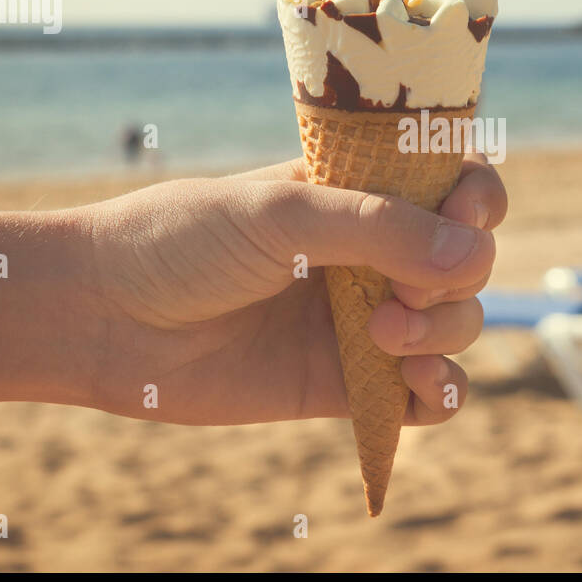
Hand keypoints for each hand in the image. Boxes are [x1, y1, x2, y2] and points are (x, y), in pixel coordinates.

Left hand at [83, 156, 506, 425]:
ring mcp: (361, 320)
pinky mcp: (345, 387)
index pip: (452, 185)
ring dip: (447, 332)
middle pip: (467, 261)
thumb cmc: (181, 240)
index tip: (467, 211)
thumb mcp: (282, 211)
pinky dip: (441, 394)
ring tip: (386, 337)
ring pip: (456, 326)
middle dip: (458, 275)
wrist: (105, 317)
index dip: (477, 198)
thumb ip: (379, 227)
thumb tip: (475, 255)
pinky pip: (424, 397)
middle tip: (402, 289)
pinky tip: (416, 384)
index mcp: (357, 192)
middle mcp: (369, 254)